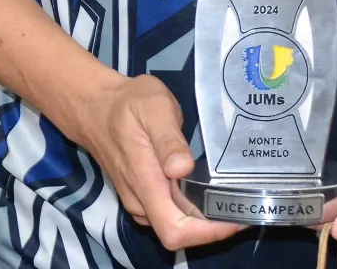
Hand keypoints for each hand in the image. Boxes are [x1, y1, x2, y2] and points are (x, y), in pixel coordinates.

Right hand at [70, 75, 241, 250]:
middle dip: (213, 228)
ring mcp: (139, 201)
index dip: (207, 233)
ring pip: (175, 225)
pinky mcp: (142, 195)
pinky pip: (169, 213)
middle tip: (242, 206)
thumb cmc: (127, 104)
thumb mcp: (153, 108)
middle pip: (179, 233)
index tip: (235, 218)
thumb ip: (168, 139)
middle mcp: (140, 200)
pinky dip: (192, 210)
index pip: (175, 229)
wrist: (94, 106)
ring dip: (204, 220)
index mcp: (144, 181)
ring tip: (232, 198)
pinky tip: (209, 191)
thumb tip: (182, 168)